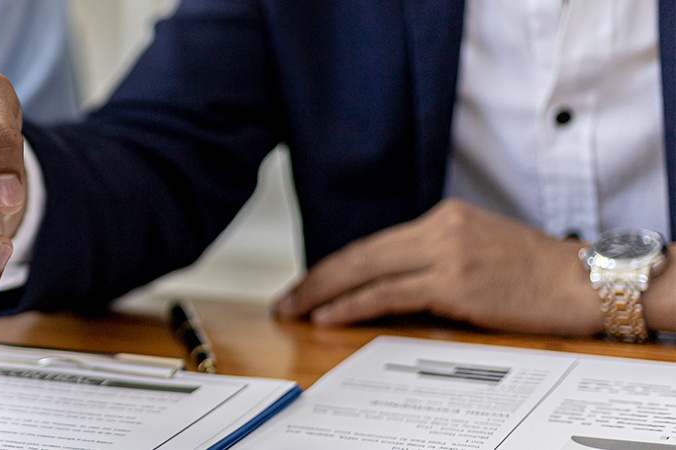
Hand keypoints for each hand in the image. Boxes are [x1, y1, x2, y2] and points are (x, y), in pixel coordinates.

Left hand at [275, 199, 602, 335]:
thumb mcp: (478, 249)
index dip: (333, 265)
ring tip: (294, 310)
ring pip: (365, 271)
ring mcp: (446, 254)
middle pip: (359, 253)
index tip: (305, 284)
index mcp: (443, 217)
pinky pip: (388, 294)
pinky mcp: (454, 283)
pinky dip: (352, 306)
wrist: (585, 281)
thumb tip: (388, 285)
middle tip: (284, 298)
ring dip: (323, 293)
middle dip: (315, 278)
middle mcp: (439, 228)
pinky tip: (328, 316)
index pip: (372, 243)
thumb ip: (434, 258)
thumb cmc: (535, 273)